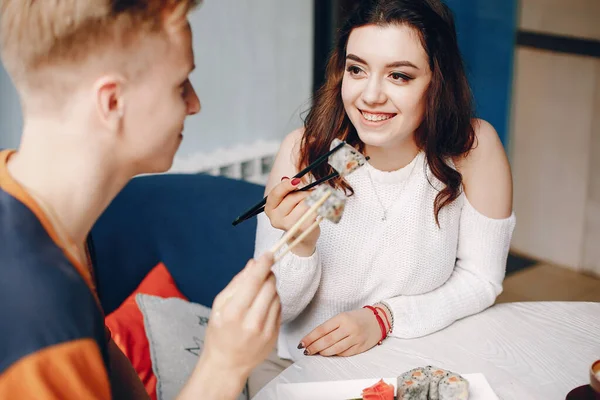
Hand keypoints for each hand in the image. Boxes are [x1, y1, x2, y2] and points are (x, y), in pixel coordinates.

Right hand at [184, 253, 279, 398]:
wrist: (227, 365)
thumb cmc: (219, 334)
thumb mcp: (219, 306)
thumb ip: (236, 283)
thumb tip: (252, 263)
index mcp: (234, 313)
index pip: (254, 281)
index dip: (263, 265)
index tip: (268, 254)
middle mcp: (252, 322)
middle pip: (269, 286)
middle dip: (267, 275)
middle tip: (262, 274)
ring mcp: (266, 331)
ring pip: (277, 297)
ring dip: (270, 289)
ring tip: (258, 295)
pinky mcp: (275, 336)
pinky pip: (280, 310)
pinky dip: (273, 303)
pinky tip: (262, 307)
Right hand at [264, 177, 319, 255]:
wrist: (303, 236)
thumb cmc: (296, 214)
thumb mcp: (289, 200)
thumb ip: (289, 190)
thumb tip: (288, 179)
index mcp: (270, 209)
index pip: (276, 193)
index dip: (286, 185)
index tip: (297, 180)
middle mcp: (276, 219)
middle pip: (292, 198)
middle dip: (304, 192)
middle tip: (312, 192)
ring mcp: (288, 225)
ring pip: (304, 204)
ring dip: (312, 199)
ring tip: (315, 201)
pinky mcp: (302, 229)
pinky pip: (313, 211)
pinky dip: (319, 207)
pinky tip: (319, 208)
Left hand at [299, 308, 382, 356]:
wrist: (378, 319)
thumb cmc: (357, 317)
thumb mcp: (343, 316)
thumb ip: (331, 327)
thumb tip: (314, 339)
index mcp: (342, 318)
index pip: (321, 329)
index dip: (310, 338)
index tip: (301, 343)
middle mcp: (349, 328)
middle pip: (327, 341)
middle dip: (314, 347)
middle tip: (306, 351)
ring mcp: (355, 338)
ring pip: (335, 349)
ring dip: (323, 352)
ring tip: (316, 353)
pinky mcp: (360, 347)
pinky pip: (344, 353)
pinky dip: (335, 354)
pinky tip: (329, 354)